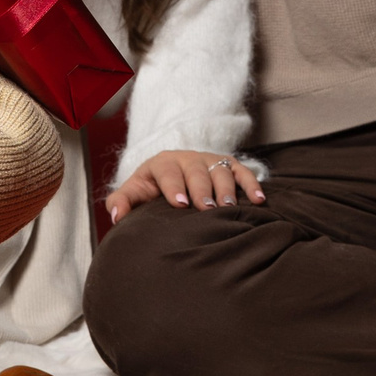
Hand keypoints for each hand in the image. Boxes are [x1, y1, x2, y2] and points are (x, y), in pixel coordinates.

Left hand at [105, 150, 266, 225]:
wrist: (171, 177)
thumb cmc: (152, 191)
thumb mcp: (135, 193)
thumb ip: (122, 202)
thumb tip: (117, 216)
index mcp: (162, 163)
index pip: (167, 171)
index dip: (173, 186)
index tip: (180, 204)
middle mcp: (188, 158)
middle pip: (196, 170)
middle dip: (202, 189)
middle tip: (207, 208)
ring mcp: (210, 161)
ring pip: (220, 171)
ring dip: (226, 188)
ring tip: (229, 207)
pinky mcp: (228, 166)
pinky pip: (242, 172)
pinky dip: (251, 184)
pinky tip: (259, 200)